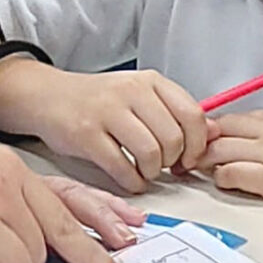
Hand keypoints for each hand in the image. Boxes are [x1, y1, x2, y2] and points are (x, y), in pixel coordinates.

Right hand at [12, 67, 211, 191]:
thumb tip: (214, 133)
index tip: (189, 157)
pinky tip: (129, 178)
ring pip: (151, 154)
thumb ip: (175, 112)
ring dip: (152, 173)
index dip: (197, 144)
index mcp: (150, 81)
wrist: (48, 96)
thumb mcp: (140, 96)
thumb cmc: (98, 100)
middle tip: (163, 166)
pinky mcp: (87, 135)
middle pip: (174, 138)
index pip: (192, 115)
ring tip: (145, 171)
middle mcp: (131, 92)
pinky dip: (132, 182)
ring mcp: (107, 112)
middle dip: (173, 162)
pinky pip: (123, 168)